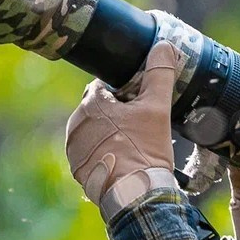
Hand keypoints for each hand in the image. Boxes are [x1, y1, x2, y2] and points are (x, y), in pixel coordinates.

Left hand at [66, 41, 178, 218]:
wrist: (136, 194)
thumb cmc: (145, 149)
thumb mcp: (158, 107)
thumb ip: (160, 73)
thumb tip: (164, 46)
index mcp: (91, 103)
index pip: (106, 86)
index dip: (126, 93)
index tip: (141, 105)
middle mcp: (76, 123)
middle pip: (99, 109)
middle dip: (117, 115)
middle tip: (140, 127)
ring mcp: (74, 148)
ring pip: (94, 131)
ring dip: (109, 134)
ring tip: (132, 146)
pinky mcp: (76, 168)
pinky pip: (90, 152)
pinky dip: (104, 154)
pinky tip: (122, 160)